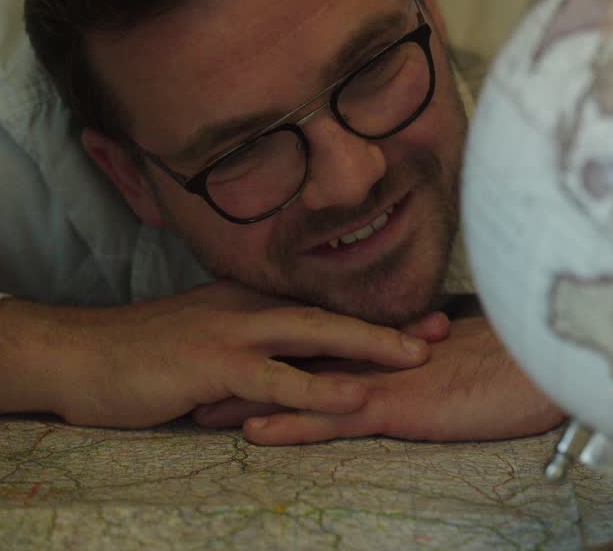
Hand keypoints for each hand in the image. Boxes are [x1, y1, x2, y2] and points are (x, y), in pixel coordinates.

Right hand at [51, 281, 441, 428]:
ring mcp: (233, 335)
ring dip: (369, 345)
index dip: (375, 308)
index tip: (424, 309)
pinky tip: (352, 398)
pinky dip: (317, 389)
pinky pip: (275, 379)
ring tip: (419, 355)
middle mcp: (250, 309)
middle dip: (389, 319)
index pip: (324, 302)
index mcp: (252, 301)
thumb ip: (253, 338)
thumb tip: (294, 352)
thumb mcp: (207, 335)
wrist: (81, 355)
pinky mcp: (214, 367)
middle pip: (333, 311)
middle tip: (443, 325)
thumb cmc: (145, 351)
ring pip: (315, 336)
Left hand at [196, 316, 564, 444]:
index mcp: (408, 339)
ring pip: (309, 386)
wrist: (566, 359)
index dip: (289, 339)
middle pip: (308, 355)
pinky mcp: (405, 404)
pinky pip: (337, 417)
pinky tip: (254, 432)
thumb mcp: (483, 352)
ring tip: (199, 403)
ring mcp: (394, 376)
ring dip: (254, 394)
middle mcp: (392, 352)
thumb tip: (435, 344)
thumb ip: (451, 346)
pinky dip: (293, 423)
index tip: (248, 340)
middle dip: (255, 360)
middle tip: (200, 366)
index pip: (338, 338)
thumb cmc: (534, 357)